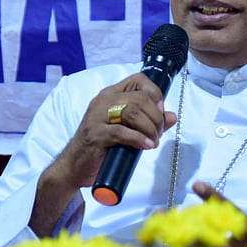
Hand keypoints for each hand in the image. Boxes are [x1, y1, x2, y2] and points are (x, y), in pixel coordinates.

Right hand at [30, 72, 176, 235]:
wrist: (73, 166)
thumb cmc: (101, 146)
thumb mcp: (127, 130)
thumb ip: (149, 121)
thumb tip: (172, 116)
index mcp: (111, 95)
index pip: (139, 79)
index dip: (155, 93)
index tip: (161, 112)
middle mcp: (103, 101)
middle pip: (140, 98)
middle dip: (156, 117)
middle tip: (158, 133)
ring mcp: (97, 117)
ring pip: (133, 112)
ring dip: (150, 128)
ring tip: (153, 141)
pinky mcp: (95, 135)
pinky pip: (122, 132)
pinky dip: (139, 139)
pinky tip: (146, 146)